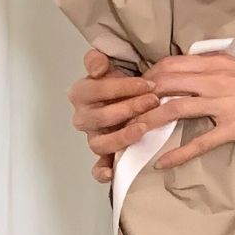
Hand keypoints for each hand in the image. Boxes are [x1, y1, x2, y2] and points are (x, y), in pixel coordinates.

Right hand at [68, 48, 161, 182]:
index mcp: (80, 94)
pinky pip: (97, 168)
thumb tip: (97, 67)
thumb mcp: (108, 66)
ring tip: (143, 128)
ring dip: (122, 137)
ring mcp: (93, 138)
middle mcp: (83, 118)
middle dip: (130, 108)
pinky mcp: (103, 156)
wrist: (126, 99)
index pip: (99, 89)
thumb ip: (97, 61)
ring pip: (101, 143)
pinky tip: (112, 173)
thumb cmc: (118, 84)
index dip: (124, 87)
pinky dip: (102, 172)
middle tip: (153, 101)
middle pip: (103, 117)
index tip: (149, 84)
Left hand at [141, 53, 234, 168]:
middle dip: (137, 98)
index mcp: (214, 63)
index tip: (131, 91)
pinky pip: (201, 141)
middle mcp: (214, 79)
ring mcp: (223, 103)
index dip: (144, 77)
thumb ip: (216, 70)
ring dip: (149, 121)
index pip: (168, 65)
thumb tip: (195, 73)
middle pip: (163, 84)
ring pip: (175, 108)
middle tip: (119, 114)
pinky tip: (163, 163)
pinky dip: (179, 153)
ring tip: (130, 135)